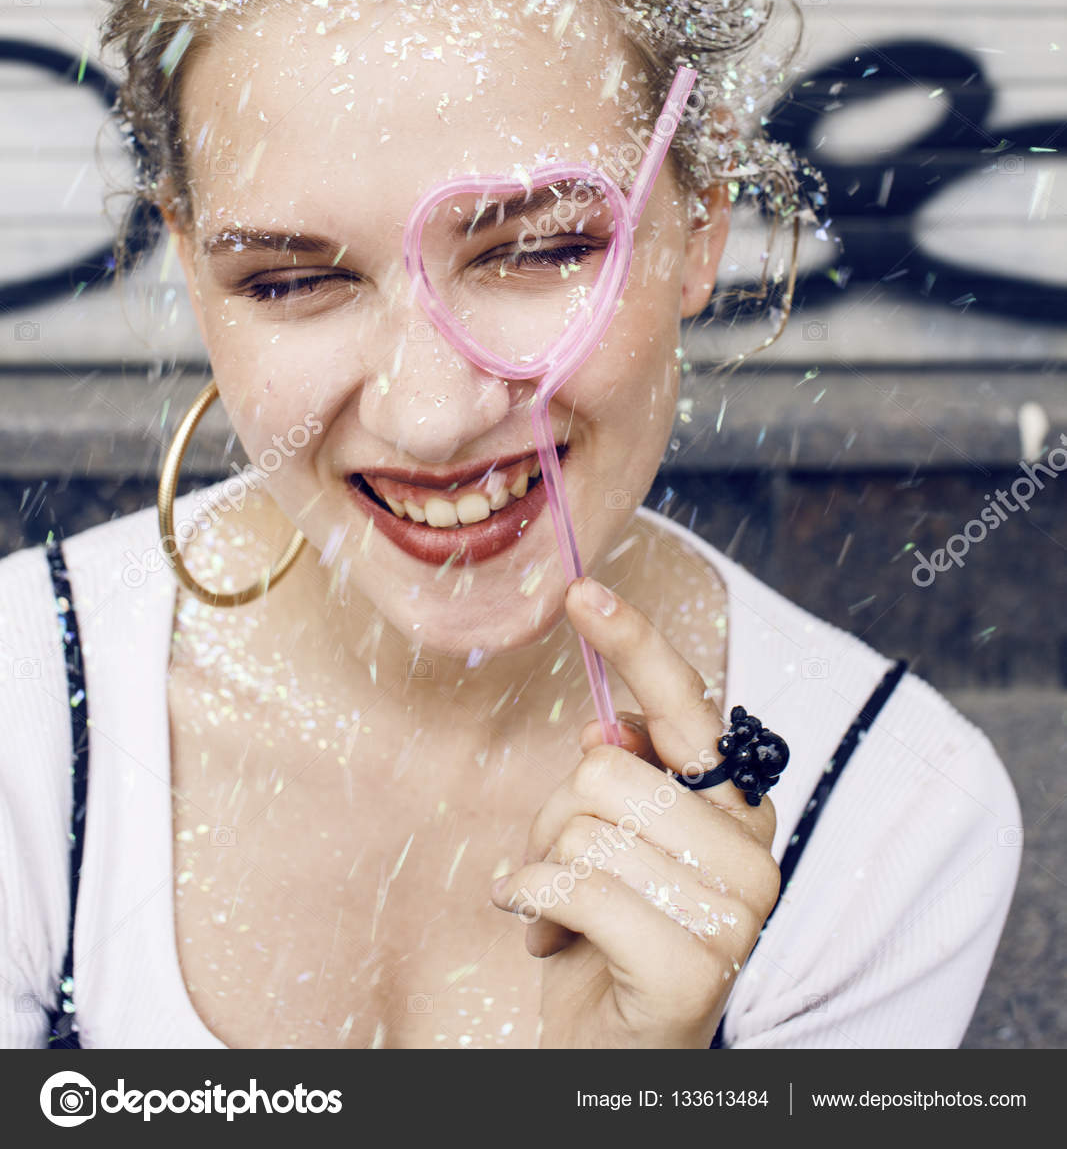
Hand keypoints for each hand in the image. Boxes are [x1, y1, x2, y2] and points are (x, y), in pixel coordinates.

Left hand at [489, 575, 780, 1048]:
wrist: (614, 1053)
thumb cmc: (609, 933)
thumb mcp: (612, 841)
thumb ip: (624, 779)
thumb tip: (603, 733)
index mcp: (741, 806)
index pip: (685, 706)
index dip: (633, 643)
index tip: (580, 592)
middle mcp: (755, 852)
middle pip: (609, 771)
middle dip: (555, 817)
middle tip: (555, 868)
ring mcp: (735, 912)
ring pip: (586, 828)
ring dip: (543, 870)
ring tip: (556, 912)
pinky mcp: (696, 965)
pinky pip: (575, 887)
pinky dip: (531, 904)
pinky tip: (540, 936)